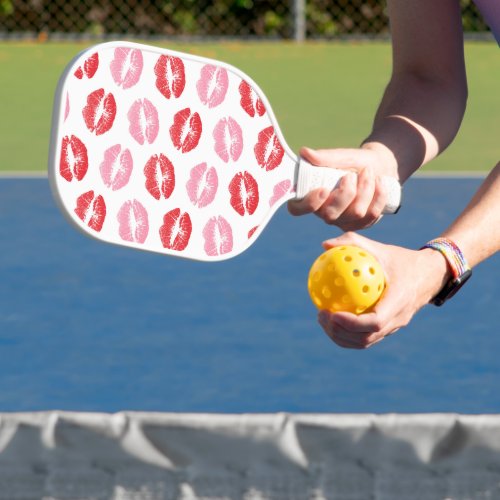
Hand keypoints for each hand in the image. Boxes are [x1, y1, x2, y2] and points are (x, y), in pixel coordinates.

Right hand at [288, 145, 397, 230]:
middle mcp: (324, 212)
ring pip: (355, 213)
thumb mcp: (341, 156)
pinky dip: (378, 195)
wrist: (379, 166)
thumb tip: (304, 152)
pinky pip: (371, 215)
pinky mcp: (361, 224)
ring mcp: (343, 221)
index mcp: (311, 196)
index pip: (297, 209)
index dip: (308, 204)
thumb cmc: (353, 162)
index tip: (323, 189)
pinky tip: (379, 181)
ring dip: (365, 189)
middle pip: (330, 215)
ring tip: (368, 172)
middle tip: (351, 174)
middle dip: (346, 193)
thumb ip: (324, 157)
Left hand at [316, 232, 450, 348]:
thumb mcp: (380, 248)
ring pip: (365, 342)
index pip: (375, 322)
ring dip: (341, 336)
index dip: (352, 323)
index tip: (332, 313)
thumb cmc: (401, 259)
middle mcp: (398, 319)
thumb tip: (324, 245)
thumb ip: (353, 243)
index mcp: (399, 301)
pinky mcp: (389, 329)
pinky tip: (331, 318)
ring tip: (322, 319)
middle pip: (366, 338)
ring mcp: (394, 327)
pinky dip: (347, 333)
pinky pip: (366, 337)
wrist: (429, 275)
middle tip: (321, 315)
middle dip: (340, 332)